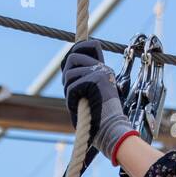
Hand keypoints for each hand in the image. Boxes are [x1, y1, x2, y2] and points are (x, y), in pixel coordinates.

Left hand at [61, 39, 135, 163]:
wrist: (110, 130)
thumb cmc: (96, 120)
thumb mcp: (86, 96)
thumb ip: (78, 81)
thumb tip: (66, 68)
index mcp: (102, 70)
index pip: (87, 46)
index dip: (75, 51)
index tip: (70, 66)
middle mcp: (103, 68)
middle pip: (72, 57)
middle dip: (66, 76)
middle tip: (71, 92)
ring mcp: (101, 72)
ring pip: (69, 74)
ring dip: (68, 92)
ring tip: (78, 103)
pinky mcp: (96, 80)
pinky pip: (72, 87)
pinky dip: (71, 100)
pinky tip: (80, 107)